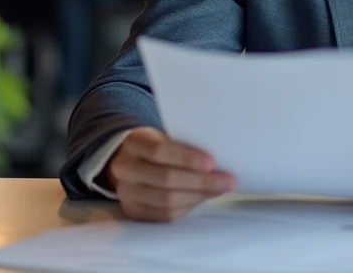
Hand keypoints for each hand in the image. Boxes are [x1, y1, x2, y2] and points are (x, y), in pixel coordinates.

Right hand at [105, 127, 235, 221]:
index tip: (211, 162)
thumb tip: (217, 163)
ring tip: (219, 190)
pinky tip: (201, 199)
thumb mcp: (163, 136)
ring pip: (166, 201)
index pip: (159, 151)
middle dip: (201, 182)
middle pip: (166, 179)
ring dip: (198, 196)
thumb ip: (184, 145)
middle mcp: (125, 169)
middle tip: (226, 181)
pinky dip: (187, 208)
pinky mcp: (133, 211)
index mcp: (133, 144)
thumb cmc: (154, 146)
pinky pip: (164, 215)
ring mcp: (126, 193)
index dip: (186, 158)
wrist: (128, 161)